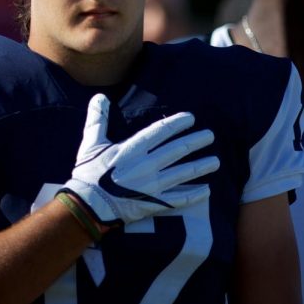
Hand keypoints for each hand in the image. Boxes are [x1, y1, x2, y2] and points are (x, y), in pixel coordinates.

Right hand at [61, 94, 217, 225]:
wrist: (87, 205)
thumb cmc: (88, 173)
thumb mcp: (91, 143)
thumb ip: (98, 119)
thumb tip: (100, 97)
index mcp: (133, 149)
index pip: (161, 131)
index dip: (178, 123)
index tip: (191, 118)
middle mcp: (147, 165)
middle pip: (178, 150)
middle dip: (196, 141)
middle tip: (210, 136)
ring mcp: (153, 186)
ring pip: (184, 174)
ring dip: (201, 167)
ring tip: (216, 162)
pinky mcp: (154, 203)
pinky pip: (179, 199)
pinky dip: (194, 195)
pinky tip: (207, 191)